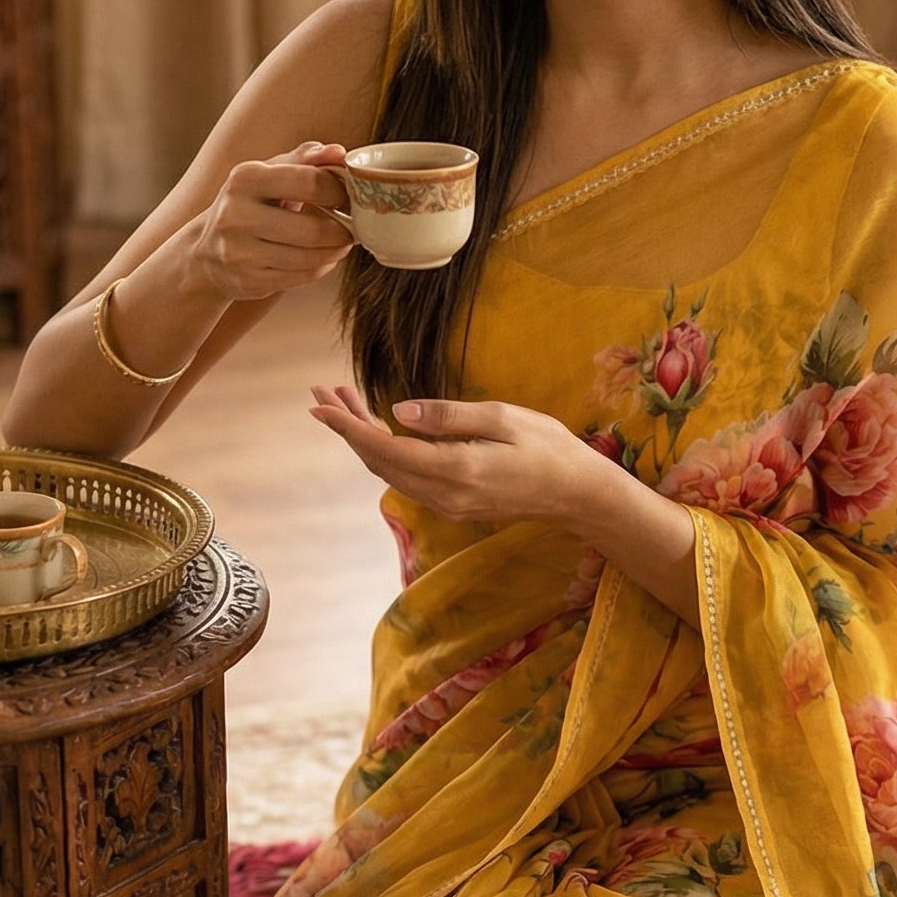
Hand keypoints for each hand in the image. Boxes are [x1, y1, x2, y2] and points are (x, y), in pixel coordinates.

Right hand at [187, 141, 352, 302]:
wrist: (205, 251)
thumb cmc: (248, 204)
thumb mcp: (267, 173)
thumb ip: (304, 160)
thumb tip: (339, 152)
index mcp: (244, 178)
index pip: (309, 183)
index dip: (339, 192)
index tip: (348, 195)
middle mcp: (236, 215)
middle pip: (313, 229)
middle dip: (342, 229)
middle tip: (353, 226)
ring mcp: (239, 252)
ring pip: (309, 258)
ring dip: (335, 251)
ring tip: (342, 242)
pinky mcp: (248, 281)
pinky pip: (300, 277)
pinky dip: (320, 268)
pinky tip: (322, 258)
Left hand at [308, 385, 608, 529]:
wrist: (577, 494)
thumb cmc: (548, 447)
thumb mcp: (502, 418)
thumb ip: (447, 417)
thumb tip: (396, 412)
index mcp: (455, 469)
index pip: (386, 448)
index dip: (348, 426)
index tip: (319, 405)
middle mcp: (444, 494)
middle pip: (379, 461)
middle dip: (347, 427)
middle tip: (324, 393)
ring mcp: (447, 504)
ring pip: (390, 471)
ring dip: (364, 438)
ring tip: (344, 402)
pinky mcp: (453, 504)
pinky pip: (407, 477)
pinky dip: (386, 451)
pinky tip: (379, 427)